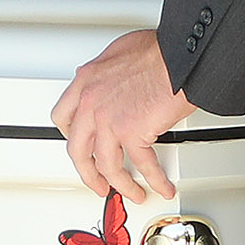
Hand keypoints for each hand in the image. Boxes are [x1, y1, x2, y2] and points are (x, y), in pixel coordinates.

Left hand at [50, 28, 188, 201]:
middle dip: (88, 172)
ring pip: (105, 165)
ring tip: (132, 192)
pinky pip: (142, 165)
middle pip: (78, 149)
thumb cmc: (159, 51)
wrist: (180, 56)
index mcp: (86, 81)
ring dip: (120, 184)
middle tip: (97, 182)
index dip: (72, 138)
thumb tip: (114, 84)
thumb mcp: (120, 55)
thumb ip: (109, 74)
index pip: (64, 116)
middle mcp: (91, 102)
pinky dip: (154, 179)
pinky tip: (161, 185)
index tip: (81, 147)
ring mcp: (108, 119)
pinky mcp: (131, 132)